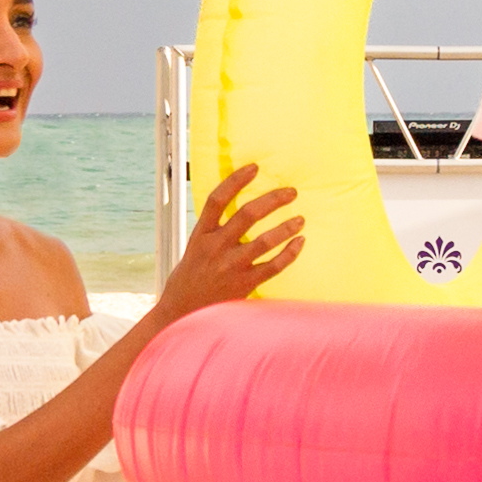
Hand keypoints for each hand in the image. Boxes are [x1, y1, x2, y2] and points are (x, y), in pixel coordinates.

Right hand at [153, 164, 306, 317]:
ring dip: (286, 227)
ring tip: (300, 218)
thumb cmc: (189, 278)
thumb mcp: (194, 248)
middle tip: (291, 192)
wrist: (181, 313)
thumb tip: (238, 208)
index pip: (217, 199)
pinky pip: (273, 266)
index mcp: (200, 235)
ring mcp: (230, 267)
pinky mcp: (244, 285)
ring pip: (265, 241)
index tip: (255, 168)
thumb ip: (214, 230)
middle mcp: (215, 248)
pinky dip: (289, 253)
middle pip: (247, 214)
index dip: (236, 180)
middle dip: (273, 200)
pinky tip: (300, 243)